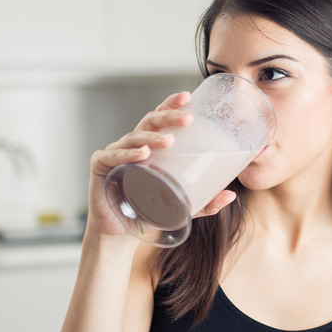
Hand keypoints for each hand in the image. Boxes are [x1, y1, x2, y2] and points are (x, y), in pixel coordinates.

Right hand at [86, 92, 237, 239]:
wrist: (119, 235)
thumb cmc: (147, 213)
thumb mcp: (180, 207)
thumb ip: (204, 202)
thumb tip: (230, 195)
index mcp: (149, 147)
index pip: (160, 119)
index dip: (171, 105)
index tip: (188, 96)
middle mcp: (131, 145)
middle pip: (149, 122)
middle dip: (168, 117)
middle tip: (187, 119)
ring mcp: (114, 153)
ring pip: (134, 137)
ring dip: (152, 138)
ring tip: (169, 141)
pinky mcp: (100, 166)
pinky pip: (114, 156)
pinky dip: (128, 154)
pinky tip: (143, 155)